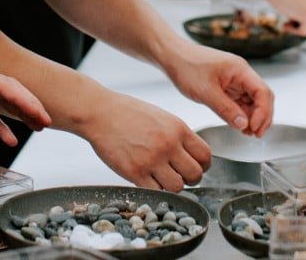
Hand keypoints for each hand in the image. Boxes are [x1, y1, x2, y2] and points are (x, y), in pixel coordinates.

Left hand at [0, 58, 50, 146]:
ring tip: (39, 126)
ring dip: (21, 113)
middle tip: (46, 121)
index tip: (38, 112)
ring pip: (2, 102)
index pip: (4, 85)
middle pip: (9, 91)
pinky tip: (9, 139)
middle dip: (30, 105)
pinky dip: (0, 126)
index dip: (25, 98)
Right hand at [81, 92, 210, 190]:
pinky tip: (148, 179)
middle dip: (191, 178)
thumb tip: (191, 154)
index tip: (197, 166)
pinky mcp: (135, 172)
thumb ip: (178, 135)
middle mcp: (168, 144)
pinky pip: (156, 191)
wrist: (100, 113)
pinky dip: (155, 189)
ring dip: (173, 186)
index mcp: (178, 128)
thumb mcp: (161, 117)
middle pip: (195, 174)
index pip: (205, 155)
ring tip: (163, 178)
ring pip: (178, 187)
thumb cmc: (128, 113)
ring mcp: (152, 160)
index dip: (203, 165)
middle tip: (180, 175)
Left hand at [164, 43, 273, 137]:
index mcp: (240, 70)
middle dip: (261, 117)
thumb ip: (226, 109)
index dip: (263, 112)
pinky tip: (239, 125)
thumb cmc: (187, 66)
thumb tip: (244, 124)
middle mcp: (241, 74)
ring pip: (252, 101)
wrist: (172, 57)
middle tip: (255, 134)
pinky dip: (242, 114)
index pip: (263, 92)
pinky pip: (240, 102)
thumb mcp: (206, 91)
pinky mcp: (227, 86)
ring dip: (252, 117)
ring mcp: (234, 80)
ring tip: (247, 133)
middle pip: (262, 97)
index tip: (255, 128)